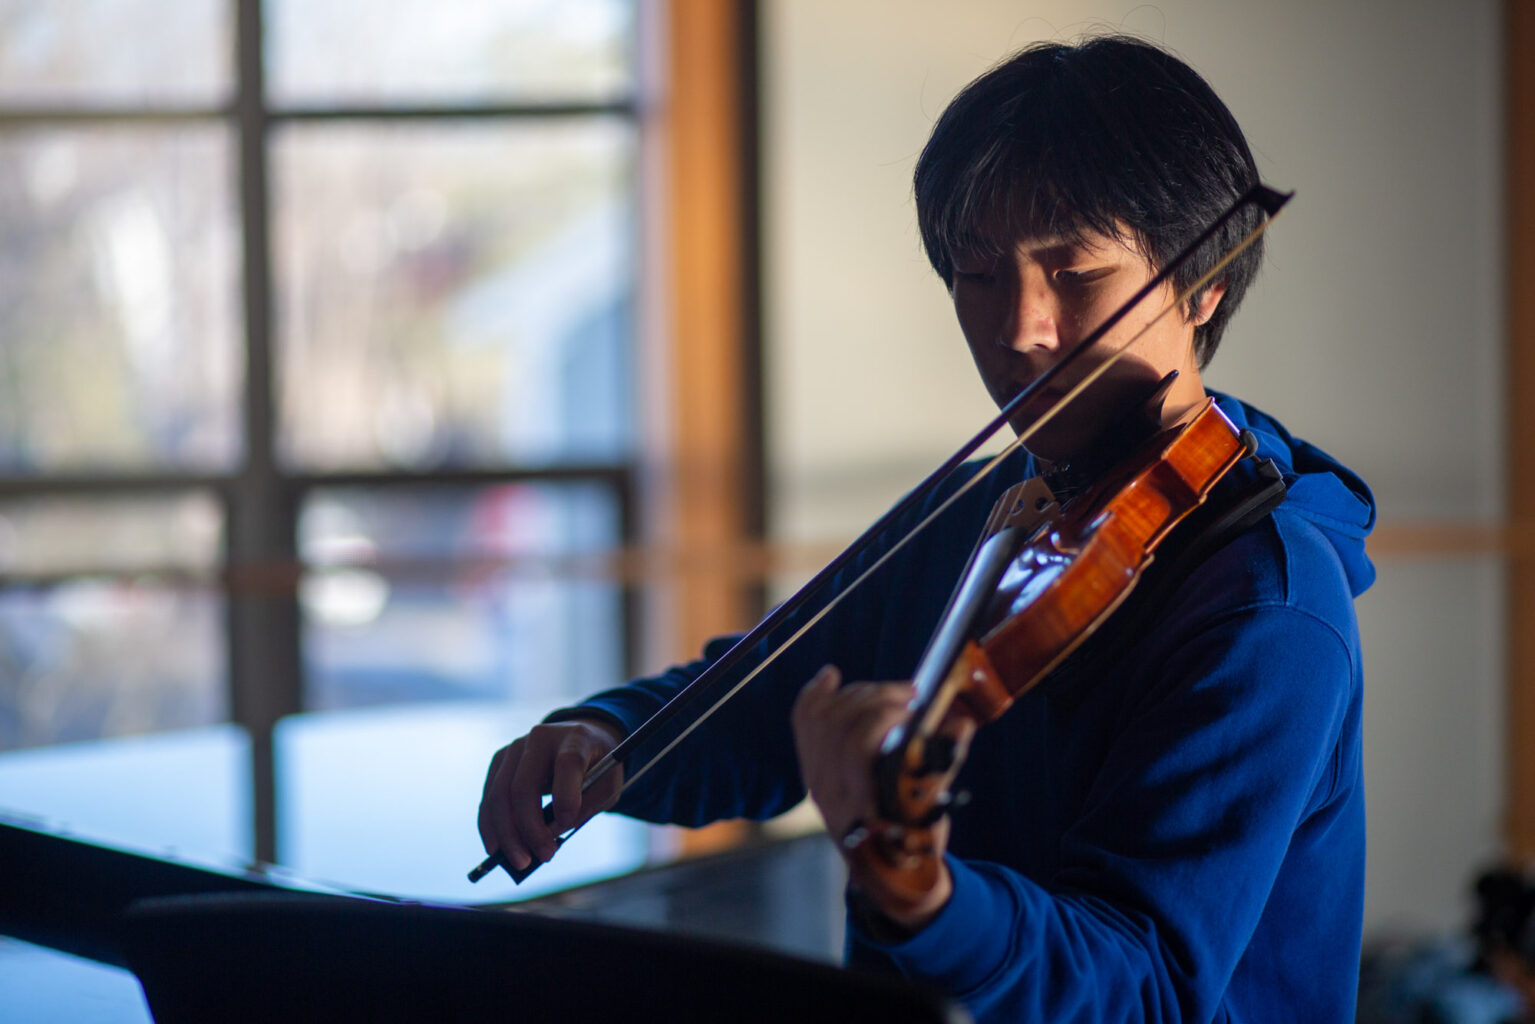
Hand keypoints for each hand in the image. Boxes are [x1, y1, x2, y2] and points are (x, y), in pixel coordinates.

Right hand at [477, 717, 624, 872]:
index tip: (568, 825)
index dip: (567, 797)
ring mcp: (515, 748)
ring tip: (520, 861)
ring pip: (499, 795)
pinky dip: (490, 826)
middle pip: (523, 785)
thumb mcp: (607, 786)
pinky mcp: (499, 761)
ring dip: (507, 834)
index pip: (568, 764)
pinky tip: (496, 849)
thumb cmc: (596, 767)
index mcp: (575, 738)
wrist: (580, 740)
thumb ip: (585, 809)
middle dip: (530, 828)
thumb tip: (549, 835)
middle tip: (544, 856)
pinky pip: (489, 797)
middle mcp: (540, 738)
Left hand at [791, 665, 953, 929]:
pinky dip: (815, 694)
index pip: (857, 744)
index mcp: (858, 803)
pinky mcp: (810, 769)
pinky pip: (803, 722)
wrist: (882, 869)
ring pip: (823, 717)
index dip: (885, 715)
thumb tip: (960, 724)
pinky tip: (832, 676)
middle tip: (911, 694)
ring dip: (859, 692)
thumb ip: (945, 766)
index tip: (915, 707)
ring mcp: (814, 779)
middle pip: (840, 723)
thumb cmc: (914, 840)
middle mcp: (828, 790)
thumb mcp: (936, 810)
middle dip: (879, 697)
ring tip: (893, 692)